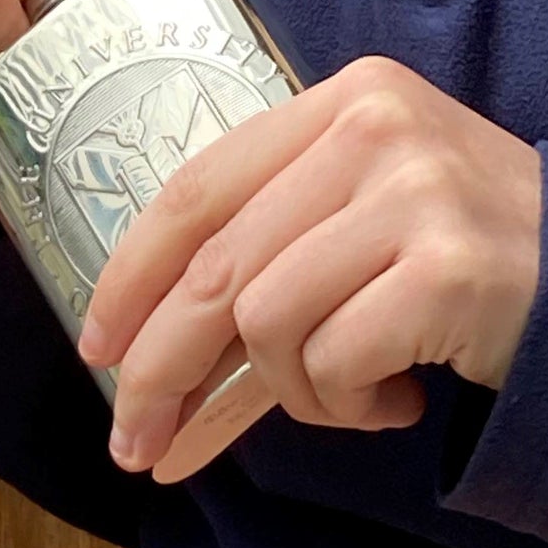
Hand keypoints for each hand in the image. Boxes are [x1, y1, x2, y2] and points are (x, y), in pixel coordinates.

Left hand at [79, 54, 542, 471]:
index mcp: (330, 104)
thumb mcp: (347, 232)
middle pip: (213, 268)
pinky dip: (347, 404)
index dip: (128, 275)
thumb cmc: (452, 263)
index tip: (96, 349)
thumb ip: (253, 271)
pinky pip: (333, 360)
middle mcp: (368, 129)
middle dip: (158, 371)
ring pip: (266, 321)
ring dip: (291, 391)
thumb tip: (142, 373)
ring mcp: (414, 192)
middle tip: (136, 442)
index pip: (192, 190)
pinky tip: (399, 395)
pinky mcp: (449, 267)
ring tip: (343, 393)